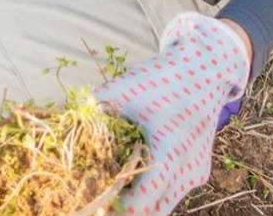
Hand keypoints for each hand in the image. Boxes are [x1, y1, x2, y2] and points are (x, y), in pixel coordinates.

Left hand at [95, 12, 249, 215]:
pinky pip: (173, 191)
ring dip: (140, 202)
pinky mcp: (199, 171)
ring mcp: (196, 173)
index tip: (95, 204)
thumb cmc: (163, 78)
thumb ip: (97, 104)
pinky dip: (154, 191)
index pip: (143, 203)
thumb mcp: (126, 88)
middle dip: (126, 210)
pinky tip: (133, 174)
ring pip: (164, 204)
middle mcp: (188, 170)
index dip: (117, 208)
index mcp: (170, 153)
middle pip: (153, 211)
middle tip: (99, 202)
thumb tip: (69, 115)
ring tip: (112, 188)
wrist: (203, 71)